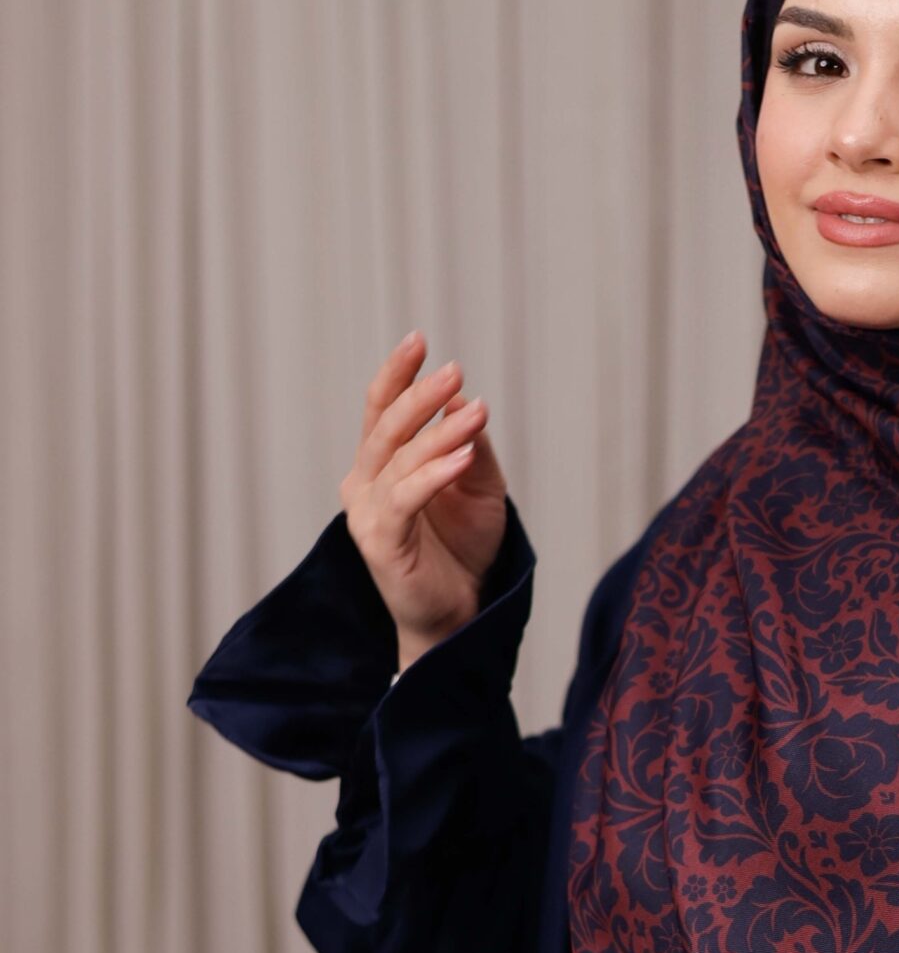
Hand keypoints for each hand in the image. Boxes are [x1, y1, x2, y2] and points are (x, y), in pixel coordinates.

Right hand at [339, 330, 508, 671]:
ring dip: (439, 433)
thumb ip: (471, 447)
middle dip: (419, 396)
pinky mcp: (381, 543)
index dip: (397, 375)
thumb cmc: (463, 549)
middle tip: (454, 371)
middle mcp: (365, 485)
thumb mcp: (479, 488)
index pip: (382, 411)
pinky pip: (407, 499)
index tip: (419, 339)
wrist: (460, 612)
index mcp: (381, 466)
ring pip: (400, 461)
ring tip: (475, 411)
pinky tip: (464, 457)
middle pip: (386, 429)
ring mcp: (368, 515)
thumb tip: (464, 402)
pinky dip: (435, 475)